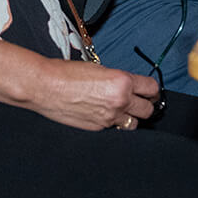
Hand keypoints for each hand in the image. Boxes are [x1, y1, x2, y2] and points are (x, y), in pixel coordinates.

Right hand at [32, 60, 158, 131]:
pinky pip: (114, 128)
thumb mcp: (101, 69)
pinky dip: (114, 123)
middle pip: (147, 109)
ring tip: (122, 111)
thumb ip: (119, 80)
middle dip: (145, 105)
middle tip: (139, 101)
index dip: (151, 90)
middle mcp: (120, 101)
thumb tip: (129, 87)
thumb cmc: (67, 73)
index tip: (149, 91)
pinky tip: (105, 115)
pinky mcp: (98, 128)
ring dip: (130, 117)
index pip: (151, 89)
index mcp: (122, 82)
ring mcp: (109, 118)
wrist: (46, 86)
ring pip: (133, 124)